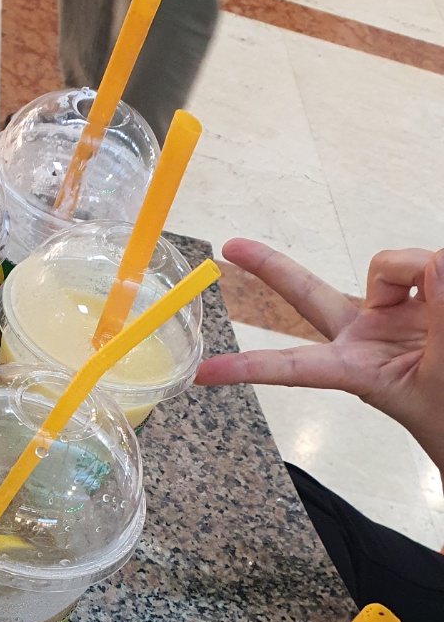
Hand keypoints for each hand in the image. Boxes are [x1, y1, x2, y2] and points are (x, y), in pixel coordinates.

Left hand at [196, 238, 443, 473]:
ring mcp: (389, 313)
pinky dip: (440, 268)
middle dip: (270, 267)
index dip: (247, 369)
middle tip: (231, 245)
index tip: (202, 374)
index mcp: (353, 370)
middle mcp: (363, 336)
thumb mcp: (442, 375)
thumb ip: (439, 320)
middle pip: (306, 293)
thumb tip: (436, 267)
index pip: (291, 368)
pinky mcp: (422, 295)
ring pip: (387, 265)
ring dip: (421, 268)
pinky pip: (425, 262)